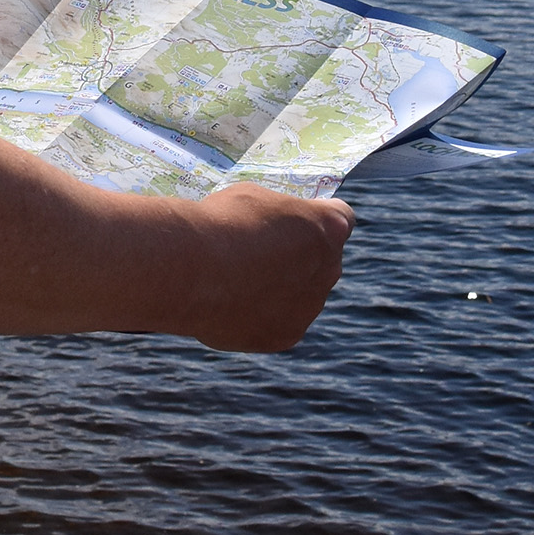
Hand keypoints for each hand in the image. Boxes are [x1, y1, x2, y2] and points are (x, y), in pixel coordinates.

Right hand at [180, 183, 354, 351]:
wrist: (192, 270)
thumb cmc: (222, 222)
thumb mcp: (255, 198)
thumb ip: (279, 218)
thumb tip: (276, 231)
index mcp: (328, 229)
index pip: (341, 218)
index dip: (315, 217)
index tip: (293, 220)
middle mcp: (329, 270)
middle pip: (323, 260)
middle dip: (299, 256)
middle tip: (259, 250)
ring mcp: (309, 308)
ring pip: (301, 295)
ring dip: (279, 287)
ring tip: (235, 278)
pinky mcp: (286, 336)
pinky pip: (278, 321)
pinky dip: (260, 313)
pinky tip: (230, 301)